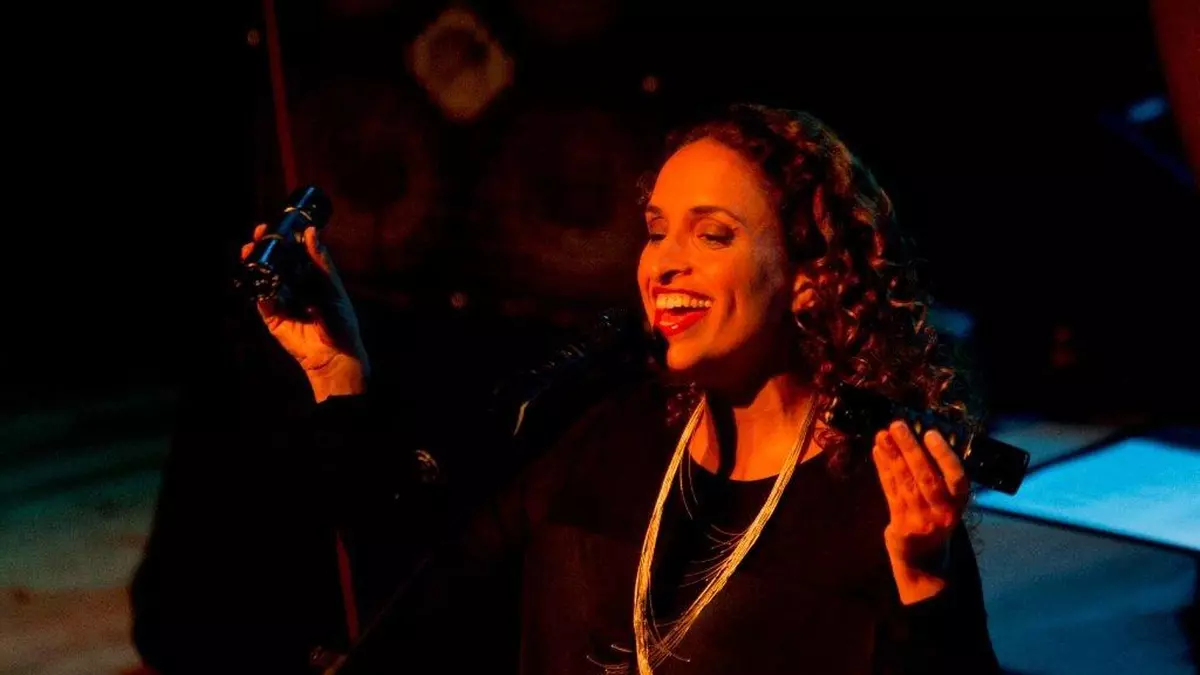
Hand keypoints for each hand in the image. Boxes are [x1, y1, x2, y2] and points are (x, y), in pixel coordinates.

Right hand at [241, 223, 368, 400]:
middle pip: (276, 261)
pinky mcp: (272, 316)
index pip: (295, 252)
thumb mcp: (333, 287)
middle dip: (265, 246)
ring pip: (264, 277)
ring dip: (255, 262)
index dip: (285, 237)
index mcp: (311, 277)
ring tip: (250, 250)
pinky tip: (253, 274)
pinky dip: (256, 287)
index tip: (278, 223)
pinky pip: (261, 299)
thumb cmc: (342, 321)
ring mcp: (282, 300)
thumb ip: (320, 262)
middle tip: (259, 232)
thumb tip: (310, 232)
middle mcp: (295, 286)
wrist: (336, 355)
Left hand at [872, 420, 969, 602]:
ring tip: (882, 434)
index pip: (957, 478)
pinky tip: (877, 452)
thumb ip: (937, 477)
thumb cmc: (936, 522)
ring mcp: (921, 522)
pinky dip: (883, 470)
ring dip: (892, 456)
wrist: (925, 565)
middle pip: (926, 478)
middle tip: (896, 425)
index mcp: (959, 505)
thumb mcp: (945, 503)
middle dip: (910, 449)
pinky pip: (891, 493)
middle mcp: (942, 515)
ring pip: (905, 484)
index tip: (930, 433)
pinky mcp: (901, 527)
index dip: (944, 455)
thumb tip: (920, 435)